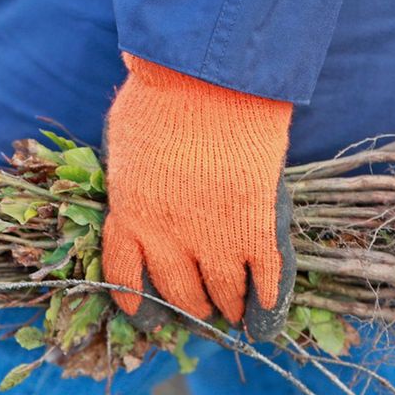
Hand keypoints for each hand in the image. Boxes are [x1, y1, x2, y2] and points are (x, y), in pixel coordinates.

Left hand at [102, 54, 294, 340]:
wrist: (205, 78)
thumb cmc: (159, 93)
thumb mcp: (126, 140)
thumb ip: (132, 174)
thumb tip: (135, 184)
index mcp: (129, 214)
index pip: (126, 275)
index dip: (136, 301)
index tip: (145, 315)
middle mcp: (167, 236)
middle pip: (178, 291)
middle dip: (190, 307)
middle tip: (202, 312)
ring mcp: (214, 235)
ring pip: (223, 291)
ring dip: (229, 307)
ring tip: (234, 315)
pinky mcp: (256, 226)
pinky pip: (265, 279)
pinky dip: (268, 303)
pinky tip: (267, 316)